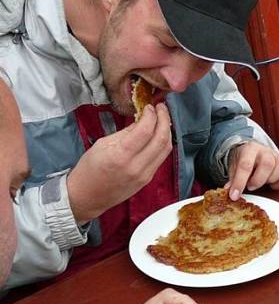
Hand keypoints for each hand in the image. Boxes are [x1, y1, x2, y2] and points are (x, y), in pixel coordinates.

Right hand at [67, 103, 172, 223]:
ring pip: (166, 148)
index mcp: (121, 155)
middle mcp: (136, 166)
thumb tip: (142, 119)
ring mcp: (144, 175)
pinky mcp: (148, 179)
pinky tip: (159, 134)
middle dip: (165, 119)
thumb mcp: (102, 144)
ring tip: (162, 118)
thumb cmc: (89, 169)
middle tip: (161, 108)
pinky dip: (163, 143)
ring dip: (167, 130)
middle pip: (161, 139)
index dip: (151, 115)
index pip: (145, 130)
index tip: (150, 106)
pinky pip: (161, 158)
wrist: (86, 197)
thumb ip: (126, 132)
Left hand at [226, 141, 278, 198]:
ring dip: (270, 180)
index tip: (234, 195)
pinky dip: (278, 184)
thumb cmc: (244, 160)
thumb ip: (232, 179)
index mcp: (250, 149)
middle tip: (250, 187)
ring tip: (261, 182)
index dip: (240, 182)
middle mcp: (265, 151)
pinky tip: (270, 183)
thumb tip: (229, 191)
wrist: (252, 152)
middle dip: (258, 180)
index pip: (246, 165)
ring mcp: (277, 157)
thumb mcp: (234, 167)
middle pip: (267, 164)